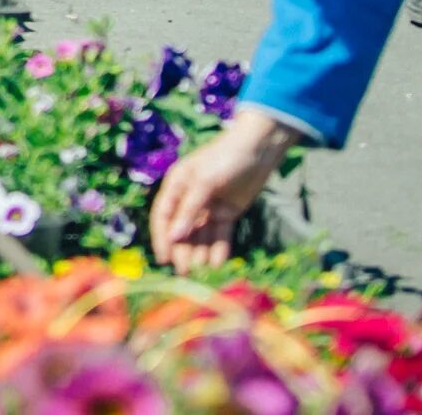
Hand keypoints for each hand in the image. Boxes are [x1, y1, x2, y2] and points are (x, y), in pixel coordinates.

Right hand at [150, 111, 297, 274]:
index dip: (162, 238)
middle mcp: (190, 198)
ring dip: (200, 252)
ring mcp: (209, 206)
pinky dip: (218, 248)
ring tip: (204, 271)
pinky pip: (220, 234)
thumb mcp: (204, 182)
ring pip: (201, 235)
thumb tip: (173, 237)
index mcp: (177, 186)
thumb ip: (188, 210)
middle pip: (182, 229)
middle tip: (186, 272)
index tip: (164, 259)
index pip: (163, 216)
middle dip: (183, 250)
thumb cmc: (225, 158)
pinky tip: (218, 262)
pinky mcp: (227, 212)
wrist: (259, 149)